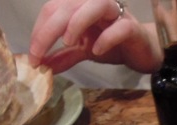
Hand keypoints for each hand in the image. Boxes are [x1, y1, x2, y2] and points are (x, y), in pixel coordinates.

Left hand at [29, 0, 159, 75]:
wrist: (143, 51)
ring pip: (94, 6)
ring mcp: (115, 14)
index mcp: (80, 6)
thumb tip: (41, 67)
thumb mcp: (83, 50)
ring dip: (77, 22)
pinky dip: (106, 38)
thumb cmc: (113, 44)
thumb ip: (63, 56)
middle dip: (49, 30)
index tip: (33, 55)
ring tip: (68, 42)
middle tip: (39, 54)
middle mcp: (95, 4)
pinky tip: (97, 51)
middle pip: (68, 7)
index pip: (53, 9)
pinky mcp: (132, 28)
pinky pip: (119, 28)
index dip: (39, 30)